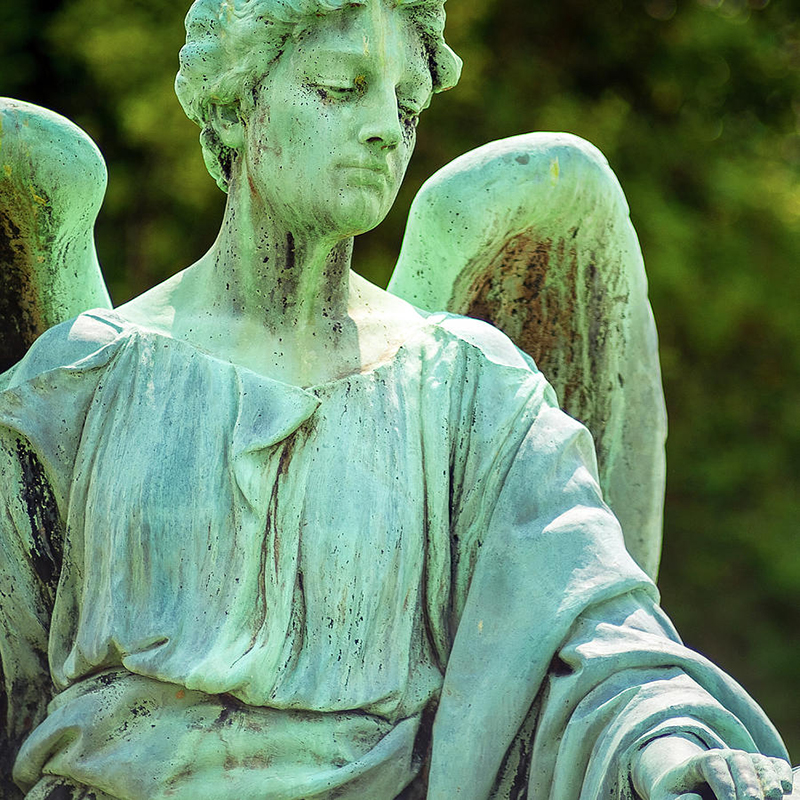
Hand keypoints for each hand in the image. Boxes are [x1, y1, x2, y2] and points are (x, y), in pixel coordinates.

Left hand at [648, 748, 793, 799]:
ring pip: (759, 762)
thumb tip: (695, 798)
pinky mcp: (761, 769)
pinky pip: (775, 764)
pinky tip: (785, 788)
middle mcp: (724, 756)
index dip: (723, 784)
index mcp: (699, 761)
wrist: (690, 787)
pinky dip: (781, 772)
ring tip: (774, 799)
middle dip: (748, 785)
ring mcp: (745, 760)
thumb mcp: (670, 798)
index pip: (712, 763)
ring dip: (768, 780)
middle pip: (739, 761)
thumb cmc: (680, 795)